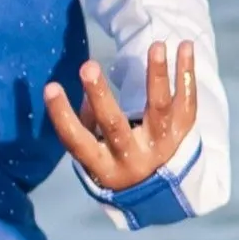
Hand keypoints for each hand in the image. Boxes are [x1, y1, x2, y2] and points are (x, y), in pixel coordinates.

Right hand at [44, 40, 198, 192]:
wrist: (162, 193)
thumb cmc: (115, 164)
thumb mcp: (95, 156)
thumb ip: (88, 127)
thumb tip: (89, 97)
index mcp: (104, 167)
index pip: (78, 142)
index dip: (62, 116)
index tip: (50, 87)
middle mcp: (133, 158)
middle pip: (114, 126)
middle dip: (100, 95)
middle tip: (88, 66)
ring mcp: (162, 145)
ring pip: (159, 110)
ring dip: (157, 75)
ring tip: (156, 45)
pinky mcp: (183, 133)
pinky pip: (188, 102)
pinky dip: (187, 74)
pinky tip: (186, 47)